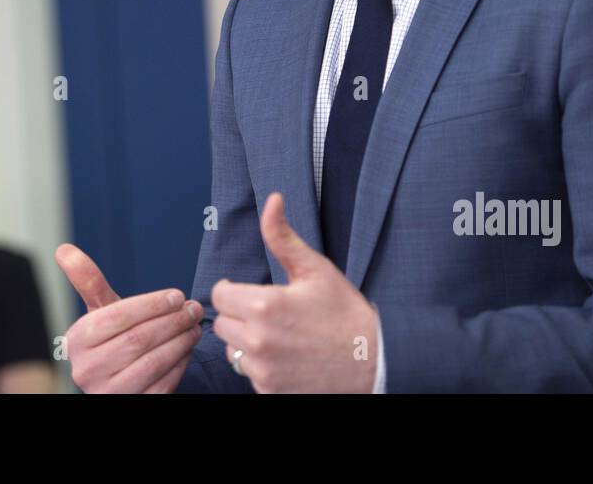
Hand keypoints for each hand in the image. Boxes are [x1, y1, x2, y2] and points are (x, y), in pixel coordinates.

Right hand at [55, 243, 202, 392]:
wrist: (110, 382)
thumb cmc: (109, 339)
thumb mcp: (99, 311)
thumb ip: (88, 281)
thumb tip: (63, 249)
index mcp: (78, 340)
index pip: (118, 317)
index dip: (152, 305)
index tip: (177, 296)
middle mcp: (87, 370)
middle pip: (138, 340)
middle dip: (172, 322)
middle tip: (194, 309)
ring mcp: (108, 393)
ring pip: (153, 363)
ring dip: (181, 342)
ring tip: (194, 327)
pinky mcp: (131, 406)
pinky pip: (162, 386)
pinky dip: (179, 366)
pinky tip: (187, 350)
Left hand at [211, 192, 378, 392]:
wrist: (373, 361)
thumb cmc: (344, 312)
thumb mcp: (315, 269)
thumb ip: (283, 237)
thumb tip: (273, 200)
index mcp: (264, 305)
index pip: (219, 296)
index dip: (232, 291)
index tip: (248, 292)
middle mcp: (258, 340)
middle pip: (222, 324)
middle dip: (239, 316)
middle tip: (268, 314)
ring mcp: (263, 371)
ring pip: (232, 351)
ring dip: (246, 342)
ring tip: (278, 336)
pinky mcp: (269, 392)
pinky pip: (248, 374)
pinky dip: (260, 366)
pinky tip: (285, 357)